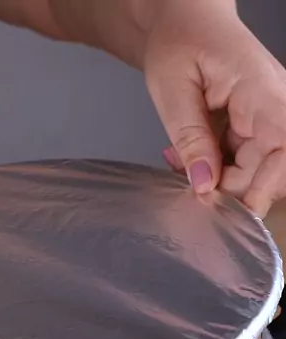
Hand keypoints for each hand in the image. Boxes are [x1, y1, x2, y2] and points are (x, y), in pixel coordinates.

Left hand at [144, 0, 285, 216]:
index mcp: (262, 92)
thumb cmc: (180, 38)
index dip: (265, 186)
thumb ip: (190, 138)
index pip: (283, 149)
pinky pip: (241, 164)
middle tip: (188, 184)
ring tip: (180, 161)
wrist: (183, 18)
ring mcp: (265, 119)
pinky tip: (188, 157)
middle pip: (267, 172)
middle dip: (229, 189)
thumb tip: (204, 184)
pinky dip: (214, 169)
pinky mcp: (253, 128)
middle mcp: (273, 107)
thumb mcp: (173, 89)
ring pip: (252, 174)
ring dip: (217, 180)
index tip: (236, 210)